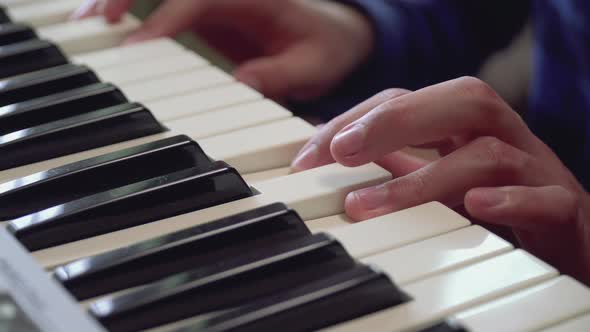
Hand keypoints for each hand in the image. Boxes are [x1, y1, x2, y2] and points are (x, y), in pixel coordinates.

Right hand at [71, 0, 373, 100]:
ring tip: (84, 24)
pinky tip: (109, 31)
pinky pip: (163, 9)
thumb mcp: (314, 66)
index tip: (140, 43)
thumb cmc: (328, 46)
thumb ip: (279, 74)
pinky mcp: (206, 16)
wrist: (338, 35)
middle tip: (91, 20)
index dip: (167, 17)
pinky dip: (135, 16)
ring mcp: (214, 2)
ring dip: (120, 1)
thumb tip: (238, 84)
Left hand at [291, 77, 589, 282]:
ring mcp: (535, 169)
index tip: (308, 157)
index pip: (410, 101)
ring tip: (367, 204)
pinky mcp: (562, 208)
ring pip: (489, 154)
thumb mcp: (440, 176)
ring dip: (423, 178)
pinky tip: (474, 207)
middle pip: (460, 101)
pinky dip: (509, 200)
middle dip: (393, 120)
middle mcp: (502, 136)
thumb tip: (336, 150)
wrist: (574, 235)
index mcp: (468, 125)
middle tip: (338, 152)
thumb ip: (399, 160)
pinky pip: (544, 198)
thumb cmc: (500, 199)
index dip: (356, 121)